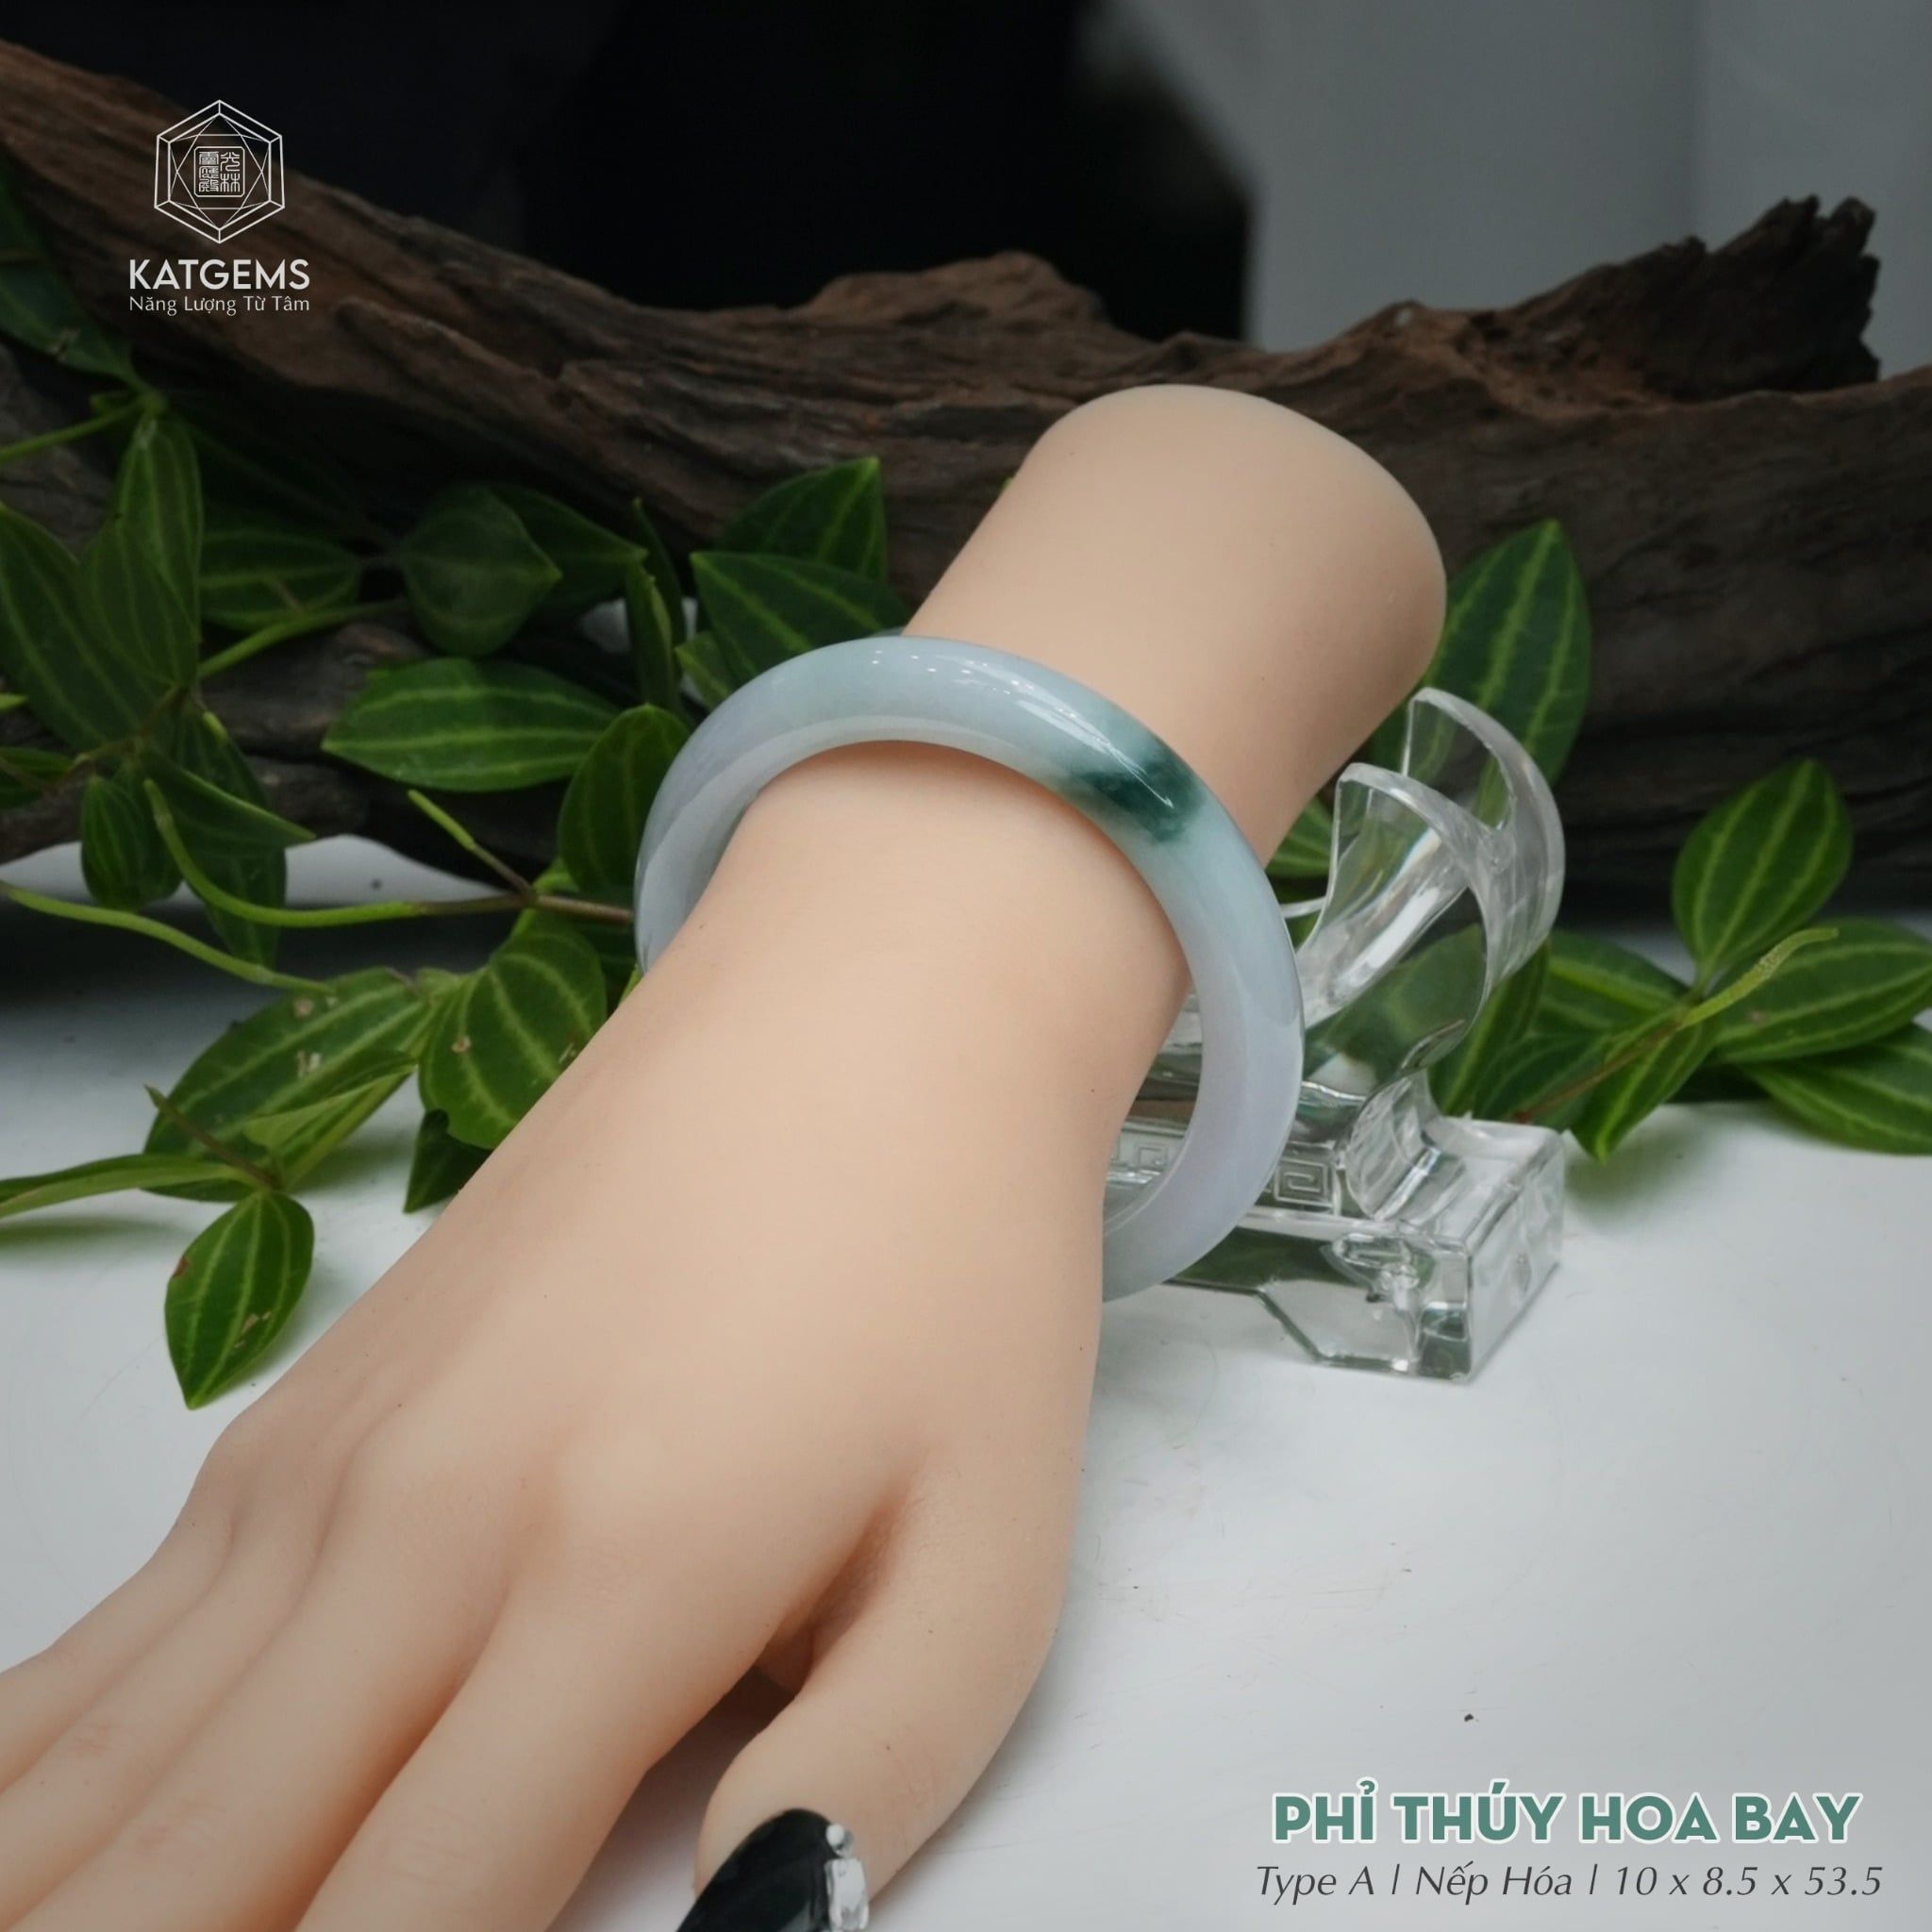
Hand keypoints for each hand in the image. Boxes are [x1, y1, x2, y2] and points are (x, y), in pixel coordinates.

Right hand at [0, 749, 1158, 1931]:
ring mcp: (323, 1461)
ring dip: (60, 1901)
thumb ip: (867, 1787)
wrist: (857, 1016)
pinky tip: (26, 1848)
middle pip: (186, 1884)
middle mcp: (412, 1532)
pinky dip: (37, 1780)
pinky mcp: (296, 1410)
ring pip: (97, 1775)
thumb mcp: (994, 1557)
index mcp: (608, 1584)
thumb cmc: (945, 1280)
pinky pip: (103, 1646)